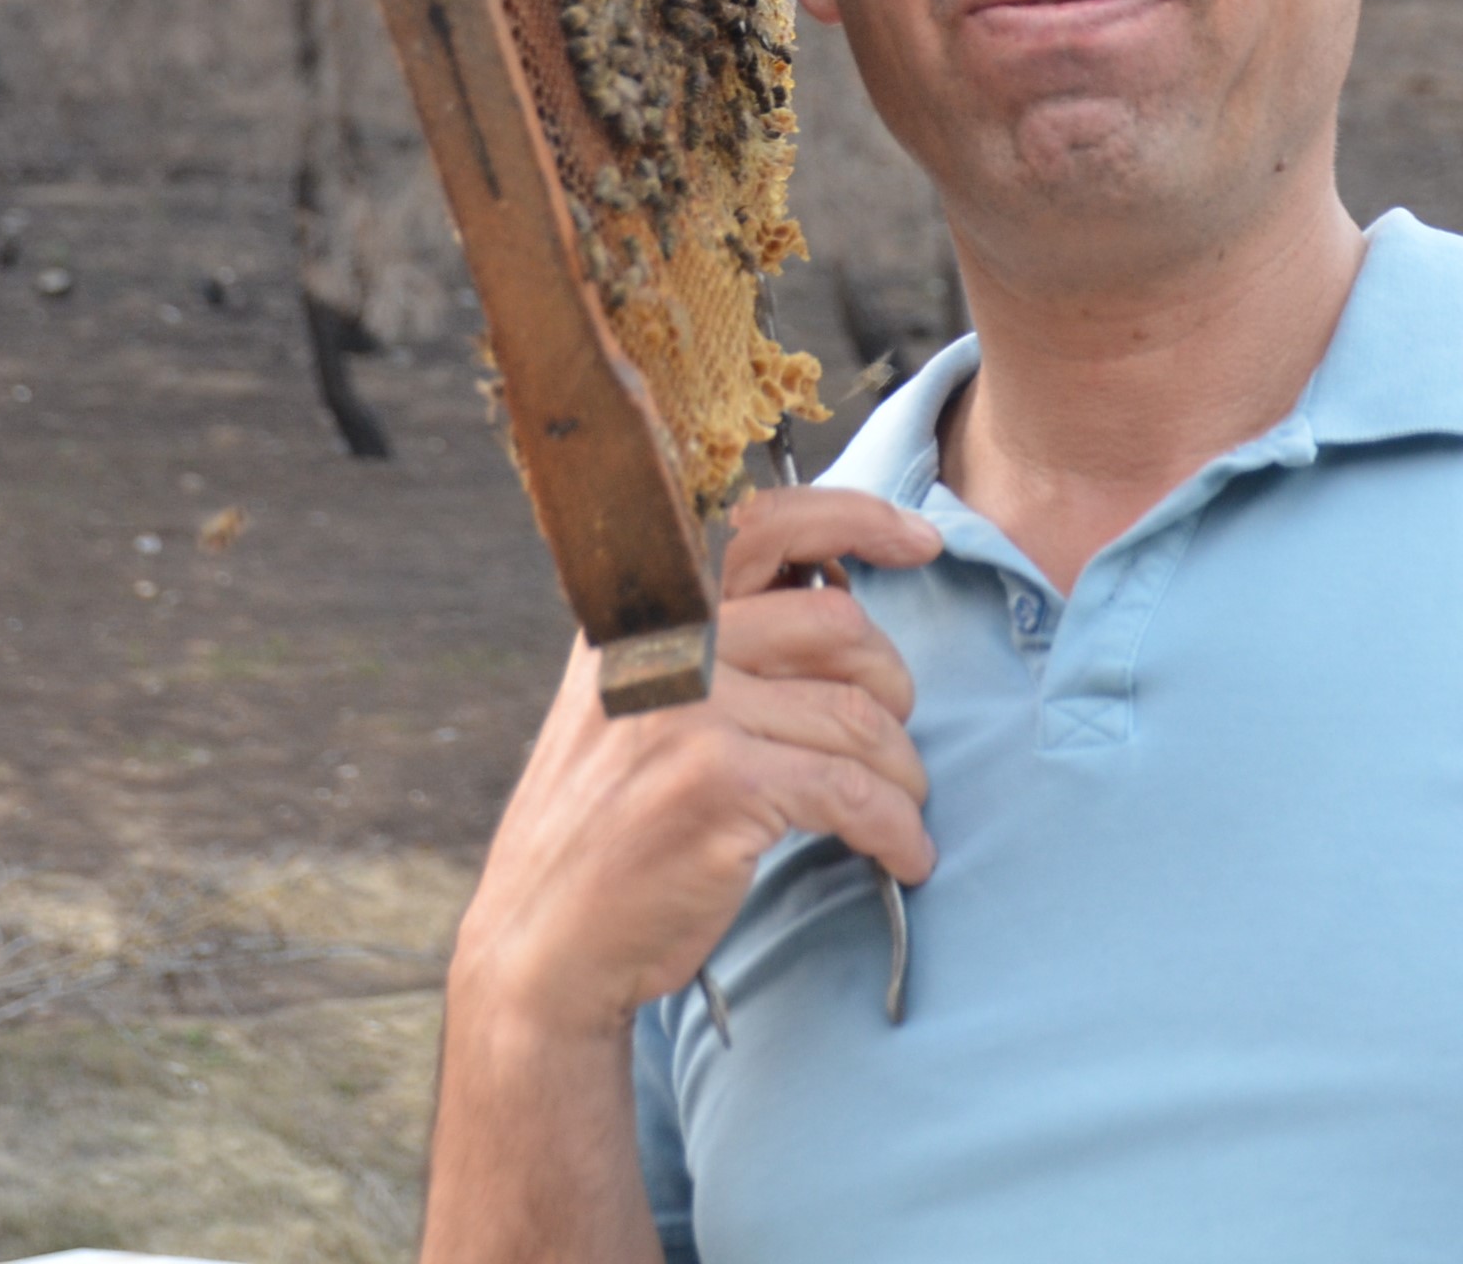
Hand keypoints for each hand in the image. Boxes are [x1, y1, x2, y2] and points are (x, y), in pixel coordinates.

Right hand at [446, 486, 944, 1042]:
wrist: (543, 944)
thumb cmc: (606, 832)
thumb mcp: (635, 708)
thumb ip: (712, 651)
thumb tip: (839, 611)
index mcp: (648, 616)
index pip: (762, 526)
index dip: (856, 519)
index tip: (920, 540)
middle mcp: (668, 648)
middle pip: (838, 624)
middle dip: (893, 684)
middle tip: (894, 740)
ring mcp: (691, 713)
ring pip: (857, 716)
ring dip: (903, 775)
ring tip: (902, 813)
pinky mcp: (719, 785)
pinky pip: (854, 792)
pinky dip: (898, 829)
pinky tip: (905, 857)